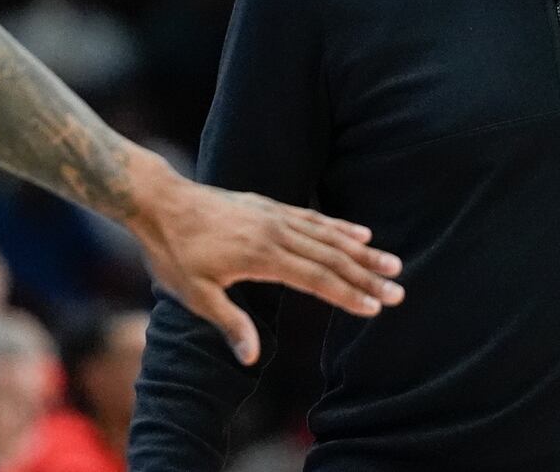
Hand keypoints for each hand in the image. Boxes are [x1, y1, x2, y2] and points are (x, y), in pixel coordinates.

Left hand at [130, 172, 404, 364]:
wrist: (160, 201)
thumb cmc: (174, 253)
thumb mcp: (195, 295)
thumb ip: (229, 323)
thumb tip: (252, 358)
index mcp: (263, 257)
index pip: (317, 280)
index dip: (348, 295)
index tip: (374, 308)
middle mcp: (278, 234)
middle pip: (333, 258)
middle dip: (368, 276)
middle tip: (398, 290)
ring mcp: (278, 217)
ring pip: (330, 237)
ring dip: (364, 252)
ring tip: (392, 262)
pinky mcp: (272, 207)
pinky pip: (315, 218)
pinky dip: (341, 227)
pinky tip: (360, 233)